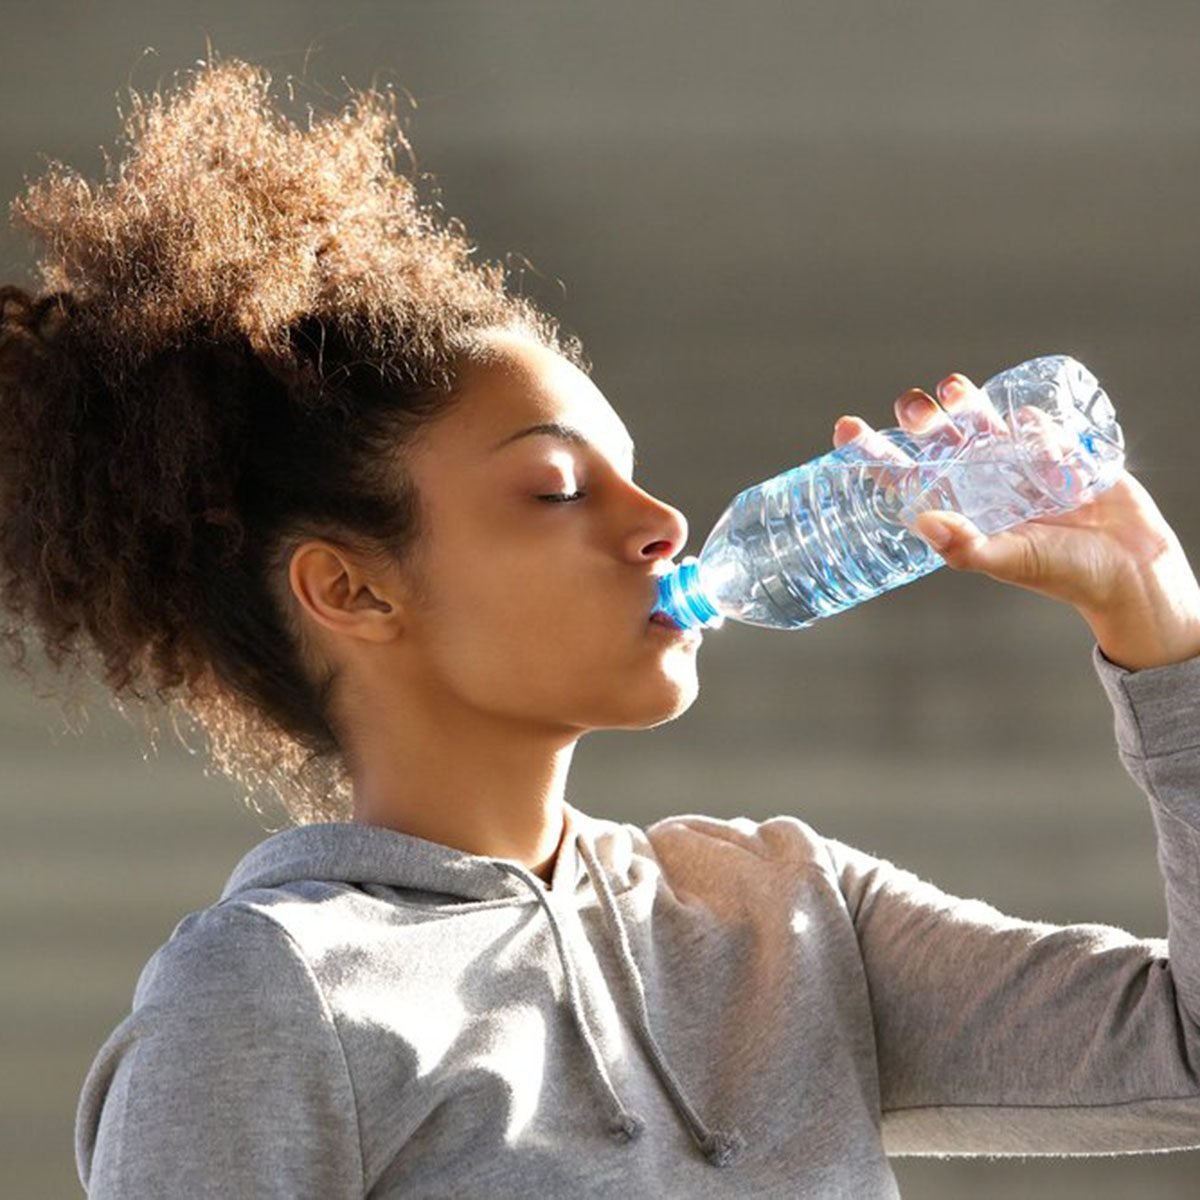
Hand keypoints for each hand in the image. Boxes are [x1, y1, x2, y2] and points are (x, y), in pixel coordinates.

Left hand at [832, 373, 1199, 669]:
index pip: (905, 477)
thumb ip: (969, 547)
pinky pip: (1033, 424)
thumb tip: (923, 523)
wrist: (1131, 569)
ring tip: (953, 390)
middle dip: (920, 418)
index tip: (844, 428)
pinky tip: (1030, 426)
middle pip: (937, 440)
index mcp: (959, 510)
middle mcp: (980, 484)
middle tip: (916, 410)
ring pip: (978, 422)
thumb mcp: (1012, 561)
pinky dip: (1028, 420)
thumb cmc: (1066, 574)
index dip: (873, 453)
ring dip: (963, 402)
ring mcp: (1016, 465)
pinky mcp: (1054, 452)